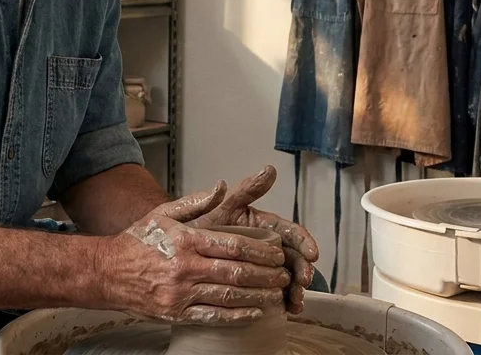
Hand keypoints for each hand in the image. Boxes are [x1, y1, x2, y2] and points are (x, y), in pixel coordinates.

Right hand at [95, 182, 291, 325]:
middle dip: (266, 274)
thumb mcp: (163, 213)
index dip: (261, 251)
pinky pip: (213, 316)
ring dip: (258, 295)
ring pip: (229, 296)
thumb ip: (196, 201)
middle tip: (284, 274)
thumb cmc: (137, 241)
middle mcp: (185, 267)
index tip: (277, 252)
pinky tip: (254, 312)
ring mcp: (180, 293)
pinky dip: (237, 315)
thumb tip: (222, 186)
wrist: (105, 272)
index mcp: (186, 241)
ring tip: (277, 293)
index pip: (233, 245)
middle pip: (236, 272)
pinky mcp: (176, 313)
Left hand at [186, 165, 319, 314]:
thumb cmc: (191, 228)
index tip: (312, 253)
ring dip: (296, 288)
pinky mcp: (251, 284)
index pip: (288, 230)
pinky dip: (284, 301)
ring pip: (286, 276)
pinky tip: (288, 309)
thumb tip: (268, 170)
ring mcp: (258, 265)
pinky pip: (273, 293)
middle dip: (302, 269)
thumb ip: (240, 191)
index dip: (303, 241)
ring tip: (296, 300)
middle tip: (303, 280)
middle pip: (292, 256)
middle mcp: (263, 243)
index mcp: (258, 223)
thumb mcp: (212, 207)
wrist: (168, 252)